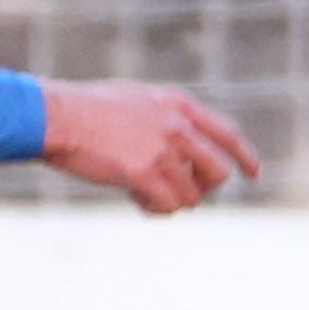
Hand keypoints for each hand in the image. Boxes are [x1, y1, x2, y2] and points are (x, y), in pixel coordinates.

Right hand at [41, 79, 263, 216]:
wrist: (55, 116)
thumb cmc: (84, 109)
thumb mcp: (134, 99)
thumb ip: (161, 117)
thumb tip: (179, 147)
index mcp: (177, 104)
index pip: (227, 133)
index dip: (244, 156)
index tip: (254, 174)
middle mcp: (176, 126)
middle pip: (217, 171)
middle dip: (202, 188)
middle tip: (177, 192)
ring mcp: (162, 150)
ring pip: (190, 195)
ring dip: (170, 201)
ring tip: (143, 194)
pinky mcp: (143, 173)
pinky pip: (167, 206)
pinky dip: (155, 210)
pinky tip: (136, 201)